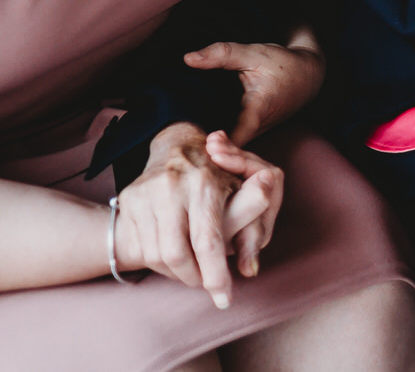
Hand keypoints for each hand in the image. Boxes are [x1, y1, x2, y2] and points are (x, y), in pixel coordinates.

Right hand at [117, 124, 276, 305]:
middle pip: (177, 254)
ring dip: (176, 273)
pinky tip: (173, 260)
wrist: (176, 148)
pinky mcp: (129, 201)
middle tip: (207, 286)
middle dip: (194, 278)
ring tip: (193, 272)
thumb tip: (252, 266)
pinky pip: (140, 246)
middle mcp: (172, 187)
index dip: (216, 275)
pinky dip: (158, 263)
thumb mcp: (242, 189)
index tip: (223, 299)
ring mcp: (146, 193)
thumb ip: (252, 221)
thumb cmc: (217, 175)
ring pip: (155, 256)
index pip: (209, 241)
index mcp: (205, 184)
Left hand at [183, 38, 323, 144]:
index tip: (201, 146)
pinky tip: (199, 138)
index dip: (219, 145)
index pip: (237, 136)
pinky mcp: (253, 132)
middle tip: (181, 151)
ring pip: (231, 147)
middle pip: (229, 147)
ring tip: (185, 149)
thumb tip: (188, 58)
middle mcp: (257, 127)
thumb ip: (221, 54)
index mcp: (258, 110)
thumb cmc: (283, 64)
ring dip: (212, 148)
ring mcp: (256, 132)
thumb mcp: (254, 54)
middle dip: (207, 151)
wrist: (309, 75)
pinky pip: (234, 142)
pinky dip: (219, 142)